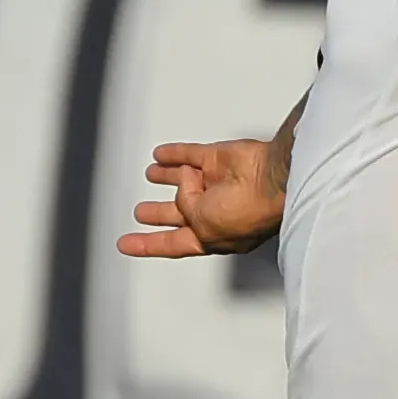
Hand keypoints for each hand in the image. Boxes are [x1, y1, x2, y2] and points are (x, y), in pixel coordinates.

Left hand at [118, 138, 286, 257]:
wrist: (270, 180)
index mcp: (213, 236)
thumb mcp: (202, 224)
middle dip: (158, 214)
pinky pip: (190, 154)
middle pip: (180, 212)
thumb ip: (185, 206)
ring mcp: (219, 184)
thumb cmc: (247, 211)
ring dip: (166, 177)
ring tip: (151, 173)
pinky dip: (174, 154)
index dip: (148, 244)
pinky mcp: (220, 159)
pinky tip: (161, 154)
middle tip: (141, 213)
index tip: (127, 244)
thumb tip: (184, 182)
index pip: (173, 243)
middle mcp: (217, 212)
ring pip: (185, 180)